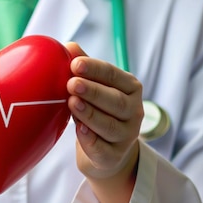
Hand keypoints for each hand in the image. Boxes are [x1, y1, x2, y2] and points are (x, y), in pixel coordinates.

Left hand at [65, 43, 142, 180]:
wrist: (105, 151)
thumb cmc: (99, 110)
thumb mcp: (95, 86)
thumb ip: (84, 67)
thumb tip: (69, 46)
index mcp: (130, 88)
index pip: (113, 75)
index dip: (94, 69)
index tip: (75, 64)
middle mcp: (134, 111)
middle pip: (115, 101)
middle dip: (93, 91)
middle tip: (72, 83)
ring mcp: (127, 136)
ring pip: (109, 125)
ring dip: (90, 114)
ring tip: (72, 103)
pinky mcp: (114, 156)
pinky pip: (103, 148)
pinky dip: (91, 140)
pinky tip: (79, 130)